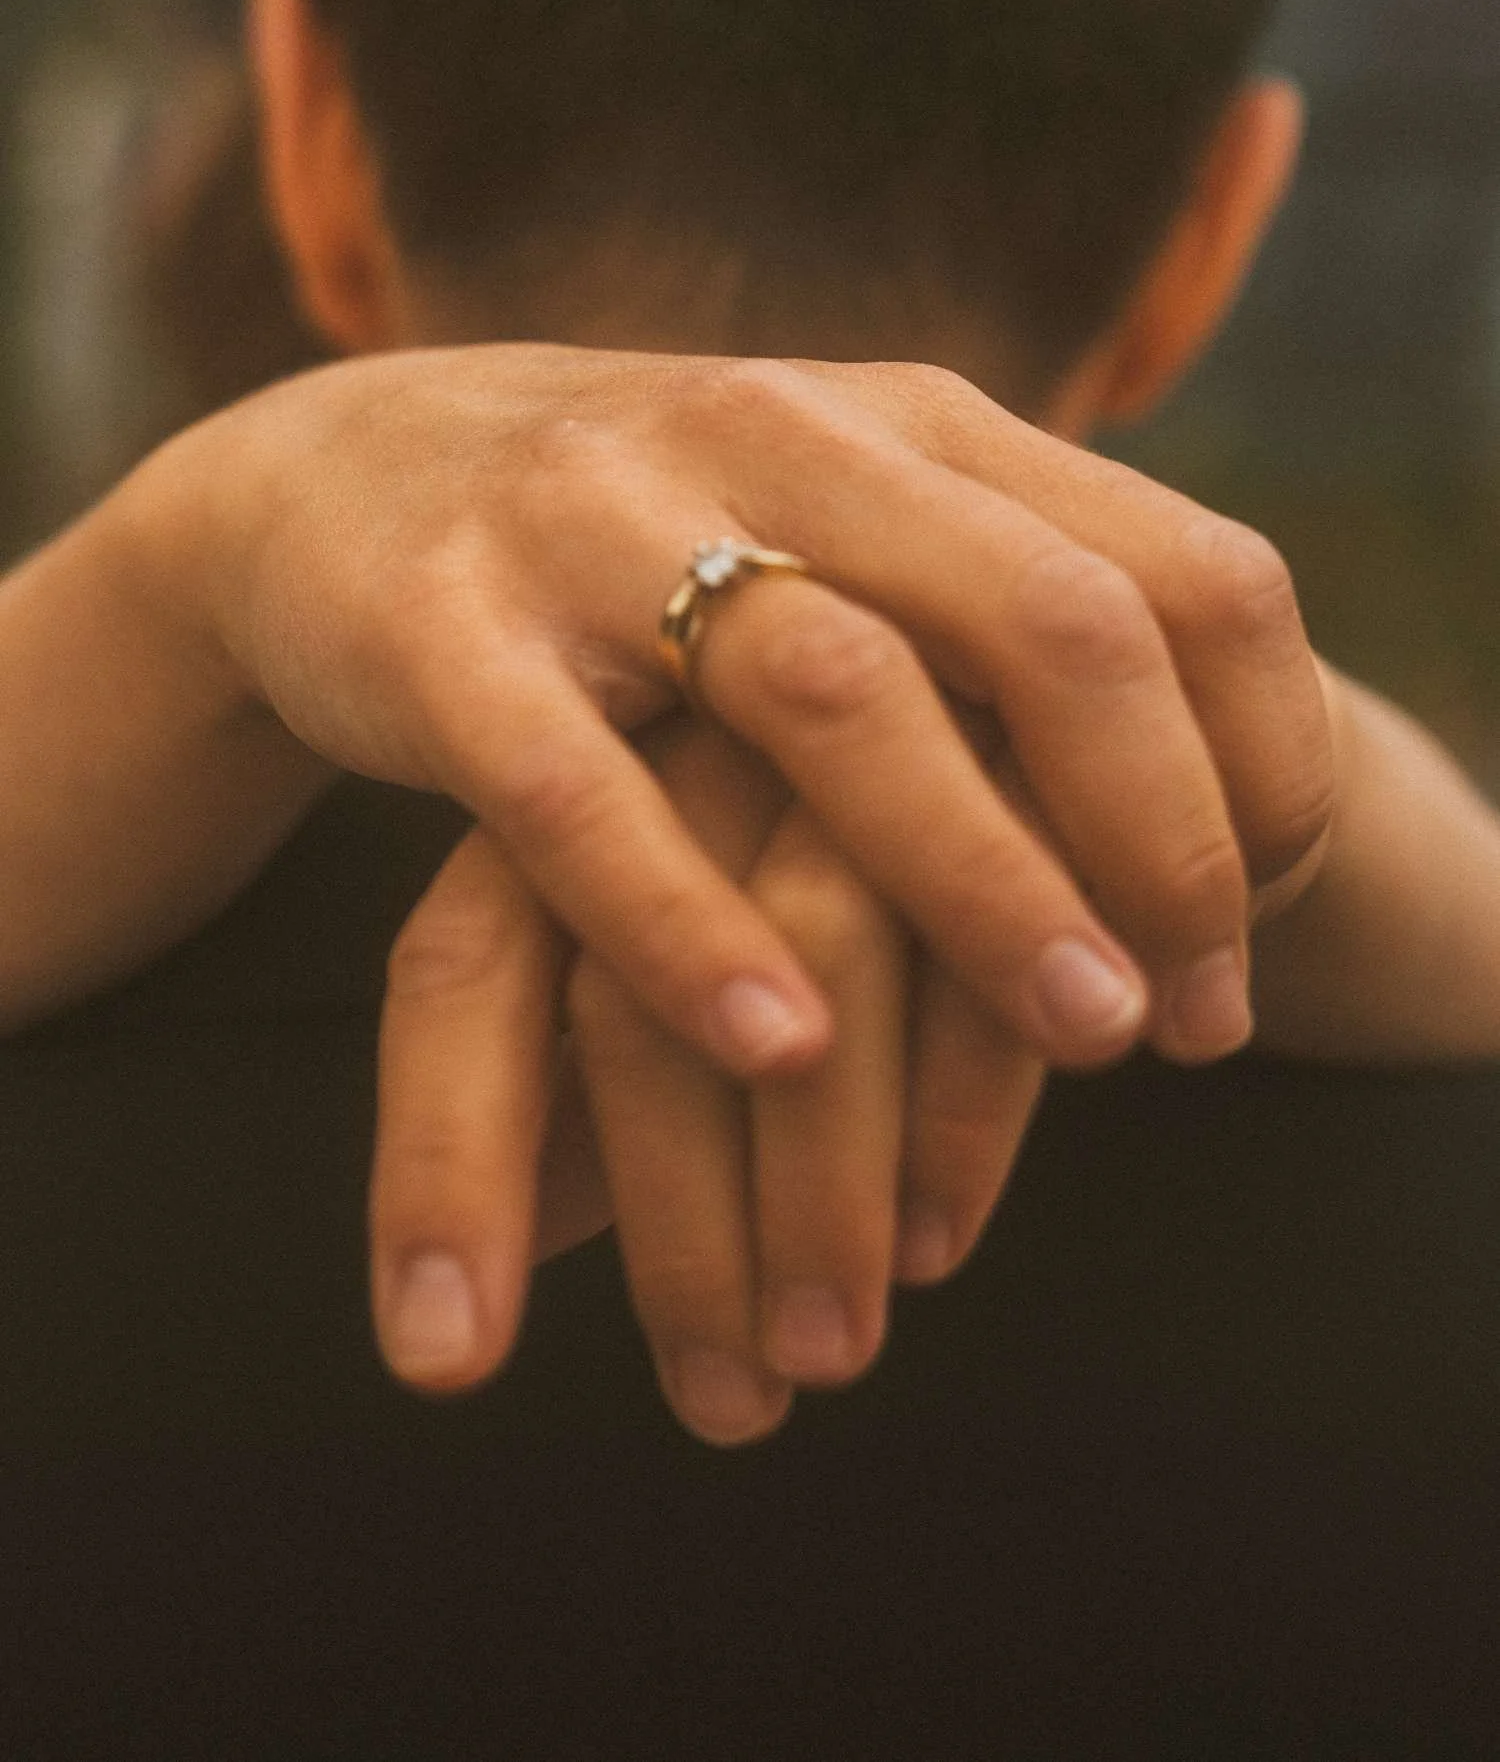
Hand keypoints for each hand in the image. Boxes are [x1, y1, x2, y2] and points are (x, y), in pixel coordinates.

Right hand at [135, 347, 1331, 1077]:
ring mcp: (603, 518)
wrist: (350, 466)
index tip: (1270, 923)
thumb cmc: (652, 535)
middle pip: (1041, 620)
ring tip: (1085, 1034)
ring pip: (829, 690)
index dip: (1264, 753)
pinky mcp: (444, 626)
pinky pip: (576, 789)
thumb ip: (1008, 619)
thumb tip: (1231, 811)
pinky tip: (783, 1046)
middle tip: (1202, 1014)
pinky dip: (686, 922)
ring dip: (978, 876)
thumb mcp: (848, 523)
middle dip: (1161, 826)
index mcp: (913, 425)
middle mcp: (780, 436)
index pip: (1177, 570)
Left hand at [370, 719, 1046, 1442]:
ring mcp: (850, 713)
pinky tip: (946, 1232)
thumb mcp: (695, 933)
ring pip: (815, 947)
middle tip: (731, 1407)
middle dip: (680, 1225)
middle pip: (628, 982)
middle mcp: (688, 728)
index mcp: (576, 770)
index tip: (439, 1363)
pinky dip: (966, 1104)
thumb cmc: (830, 826)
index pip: (462, 963)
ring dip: (827, 1186)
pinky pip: (978, 927)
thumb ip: (606, 1071)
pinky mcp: (1010, 724)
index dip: (442, 1165)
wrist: (1022, 647)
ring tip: (838, 1355)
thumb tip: (497, 1255)